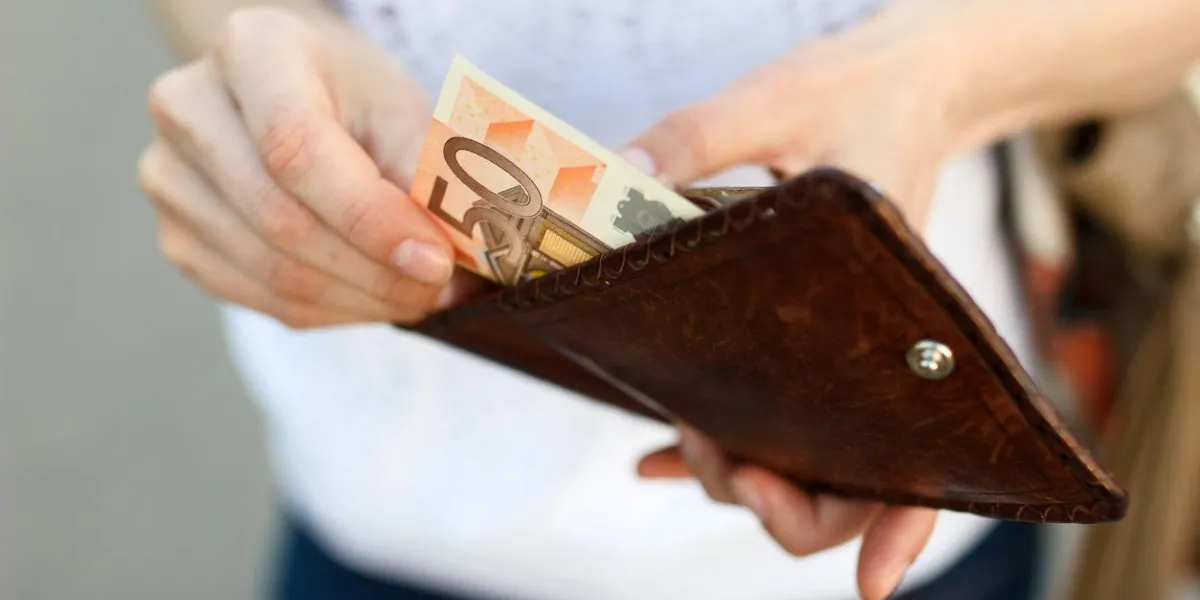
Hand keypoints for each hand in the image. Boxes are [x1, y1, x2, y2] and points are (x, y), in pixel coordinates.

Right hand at [138, 7, 482, 328]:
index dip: (371, 219)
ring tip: (420, 295)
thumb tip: (461, 251)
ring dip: (363, 300)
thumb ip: (430, 174)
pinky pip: (262, 300)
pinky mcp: (178, 238)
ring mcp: (170, 178)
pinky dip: (333, 311)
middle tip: (444, 290)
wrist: (292, 96)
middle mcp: (189, 109)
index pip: (297, 151)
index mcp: (251, 51)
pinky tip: (374, 296)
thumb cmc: (355, 99)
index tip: (437, 261)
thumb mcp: (405, 111)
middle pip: (282, 221)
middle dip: (378, 273)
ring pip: (274, 274)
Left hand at [626, 21, 958, 599]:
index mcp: (901, 314)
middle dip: (777, 499)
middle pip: (849, 481)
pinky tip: (654, 454)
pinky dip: (714, 447)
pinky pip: (771, 416)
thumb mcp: (780, 103)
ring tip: (677, 436)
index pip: (923, 450)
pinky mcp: (809, 341)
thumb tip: (613, 178)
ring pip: (804, 460)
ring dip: (739, 472)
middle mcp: (880, 353)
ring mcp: (843, 354)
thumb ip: (700, 139)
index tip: (872, 589)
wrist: (902, 76)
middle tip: (709, 453)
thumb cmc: (862, 90)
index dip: (903, 525)